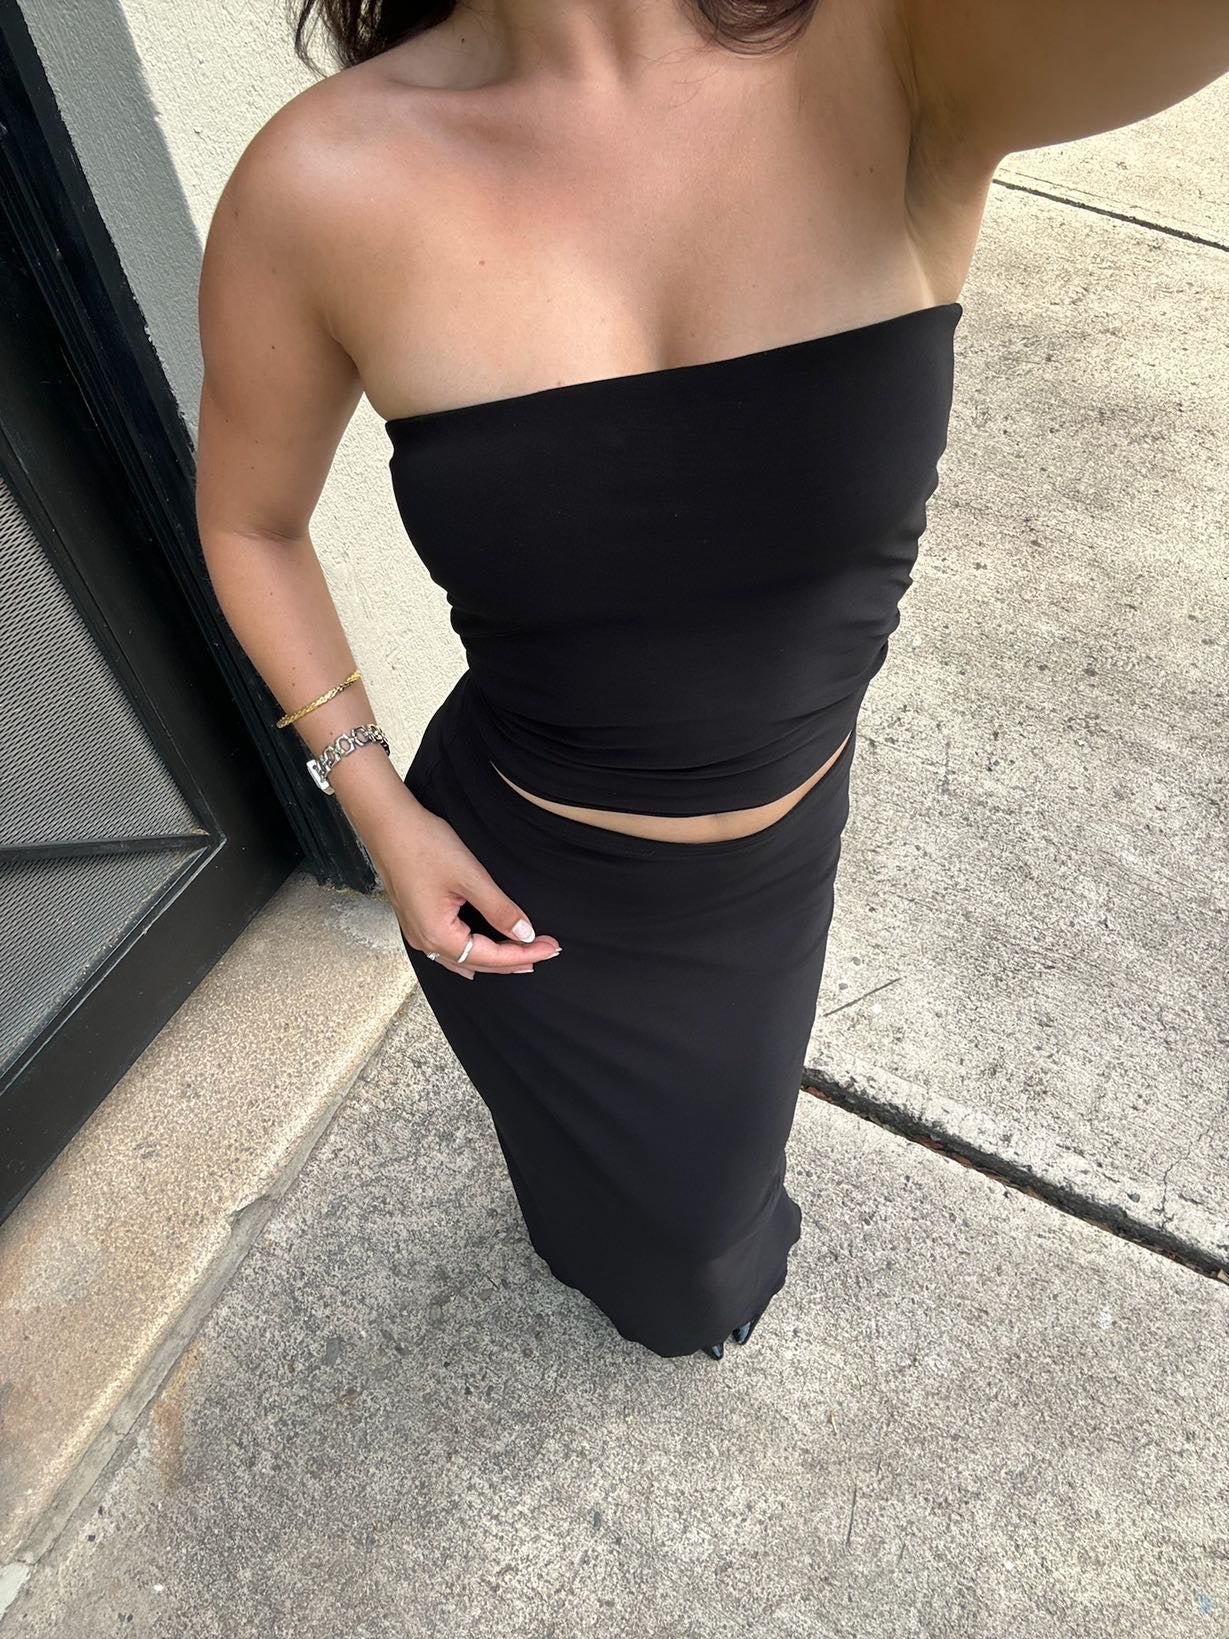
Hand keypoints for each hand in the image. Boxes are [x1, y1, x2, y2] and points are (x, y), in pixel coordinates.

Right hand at [373, 795, 562, 980]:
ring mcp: (417, 932)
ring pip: (463, 958)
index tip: (550, 947)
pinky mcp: (416, 920)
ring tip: (522, 957)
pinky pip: (448, 949)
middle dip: (513, 960)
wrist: (388, 824)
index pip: (490, 956)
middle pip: (477, 962)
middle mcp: (424, 941)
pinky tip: (479, 953)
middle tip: (545, 951)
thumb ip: (499, 909)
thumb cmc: (422, 845)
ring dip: (493, 959)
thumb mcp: (471, 877)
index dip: (524, 953)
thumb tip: (525, 933)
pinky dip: (472, 951)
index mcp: (437, 935)